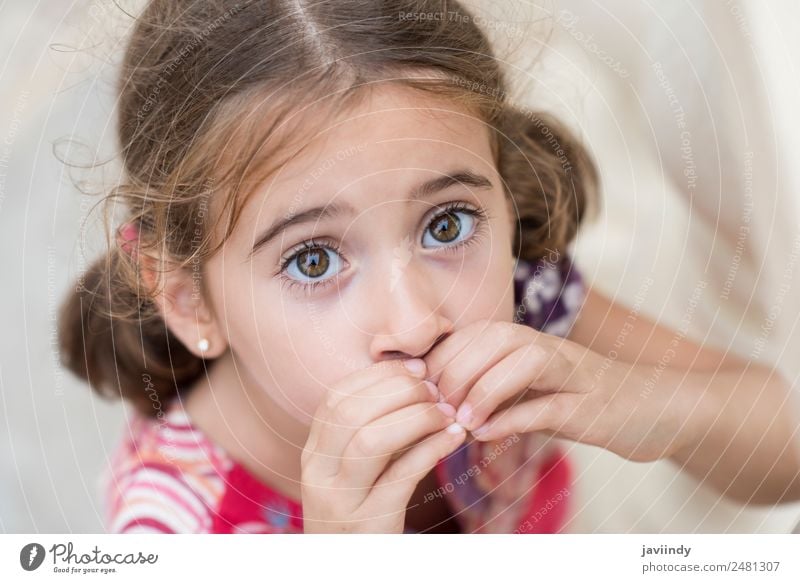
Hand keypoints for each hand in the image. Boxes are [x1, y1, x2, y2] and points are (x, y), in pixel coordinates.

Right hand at [300, 359, 466, 532]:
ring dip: (416, 418)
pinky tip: (454, 437)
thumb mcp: (354, 471)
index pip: (336, 396)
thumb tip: (415, 379)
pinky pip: (401, 476)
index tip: (417, 368)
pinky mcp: (368, 523)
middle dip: (399, 391)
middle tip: (436, 390)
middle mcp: (317, 472)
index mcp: (313, 452)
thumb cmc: (362, 513)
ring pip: (371, 440)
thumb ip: (373, 430)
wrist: (349, 571)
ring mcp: (339, 499)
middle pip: (351, 412)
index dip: (379, 375)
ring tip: (447, 413)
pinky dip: (431, 449)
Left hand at [423, 319, 684, 462]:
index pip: (477, 334)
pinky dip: (516, 419)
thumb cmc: (585, 401)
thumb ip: (498, 393)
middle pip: (495, 339)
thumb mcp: (536, 392)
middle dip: (457, 369)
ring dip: (486, 388)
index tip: (418, 387)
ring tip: (460, 421)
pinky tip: (488, 435)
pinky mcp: (594, 407)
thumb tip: (449, 410)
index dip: (442, 356)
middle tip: (435, 405)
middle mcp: (551, 349)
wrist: (657, 409)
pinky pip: (551, 406)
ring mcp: (576, 375)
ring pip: (525, 361)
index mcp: (531, 342)